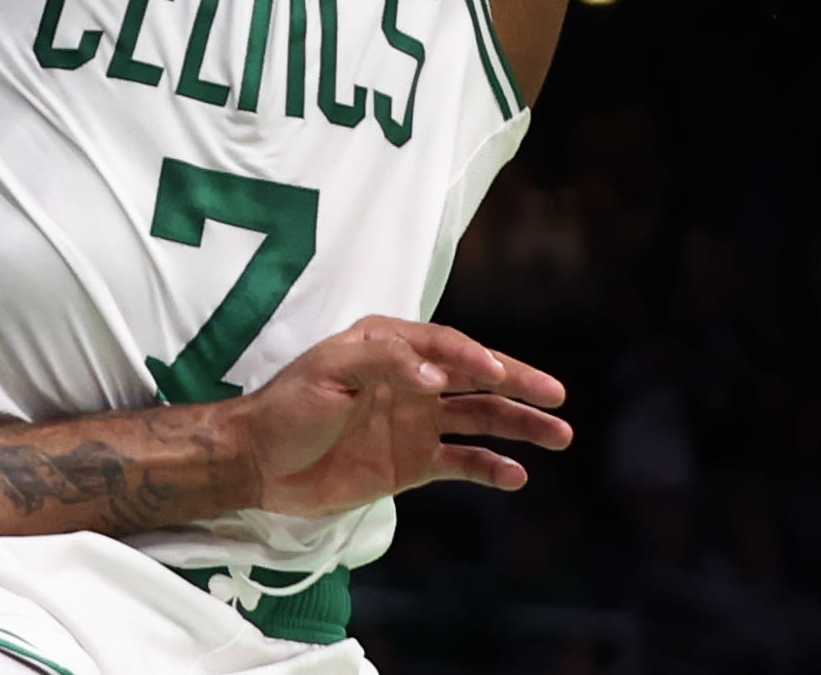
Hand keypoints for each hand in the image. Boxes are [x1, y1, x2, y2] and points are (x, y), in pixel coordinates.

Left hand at [222, 317, 571, 515]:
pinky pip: (462, 462)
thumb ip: (383, 364)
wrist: (260, 463)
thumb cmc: (287, 407)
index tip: (499, 374)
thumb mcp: (328, 373)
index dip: (474, 357)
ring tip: (560, 434)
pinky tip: (516, 475)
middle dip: (518, 384)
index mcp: (386, 345)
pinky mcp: (412, 462)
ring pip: (479, 419)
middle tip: (558, 395)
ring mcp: (414, 422)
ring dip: (518, 425)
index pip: (444, 346)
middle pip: (474, 378)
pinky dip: (491, 467)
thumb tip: (436, 376)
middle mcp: (409, 380)